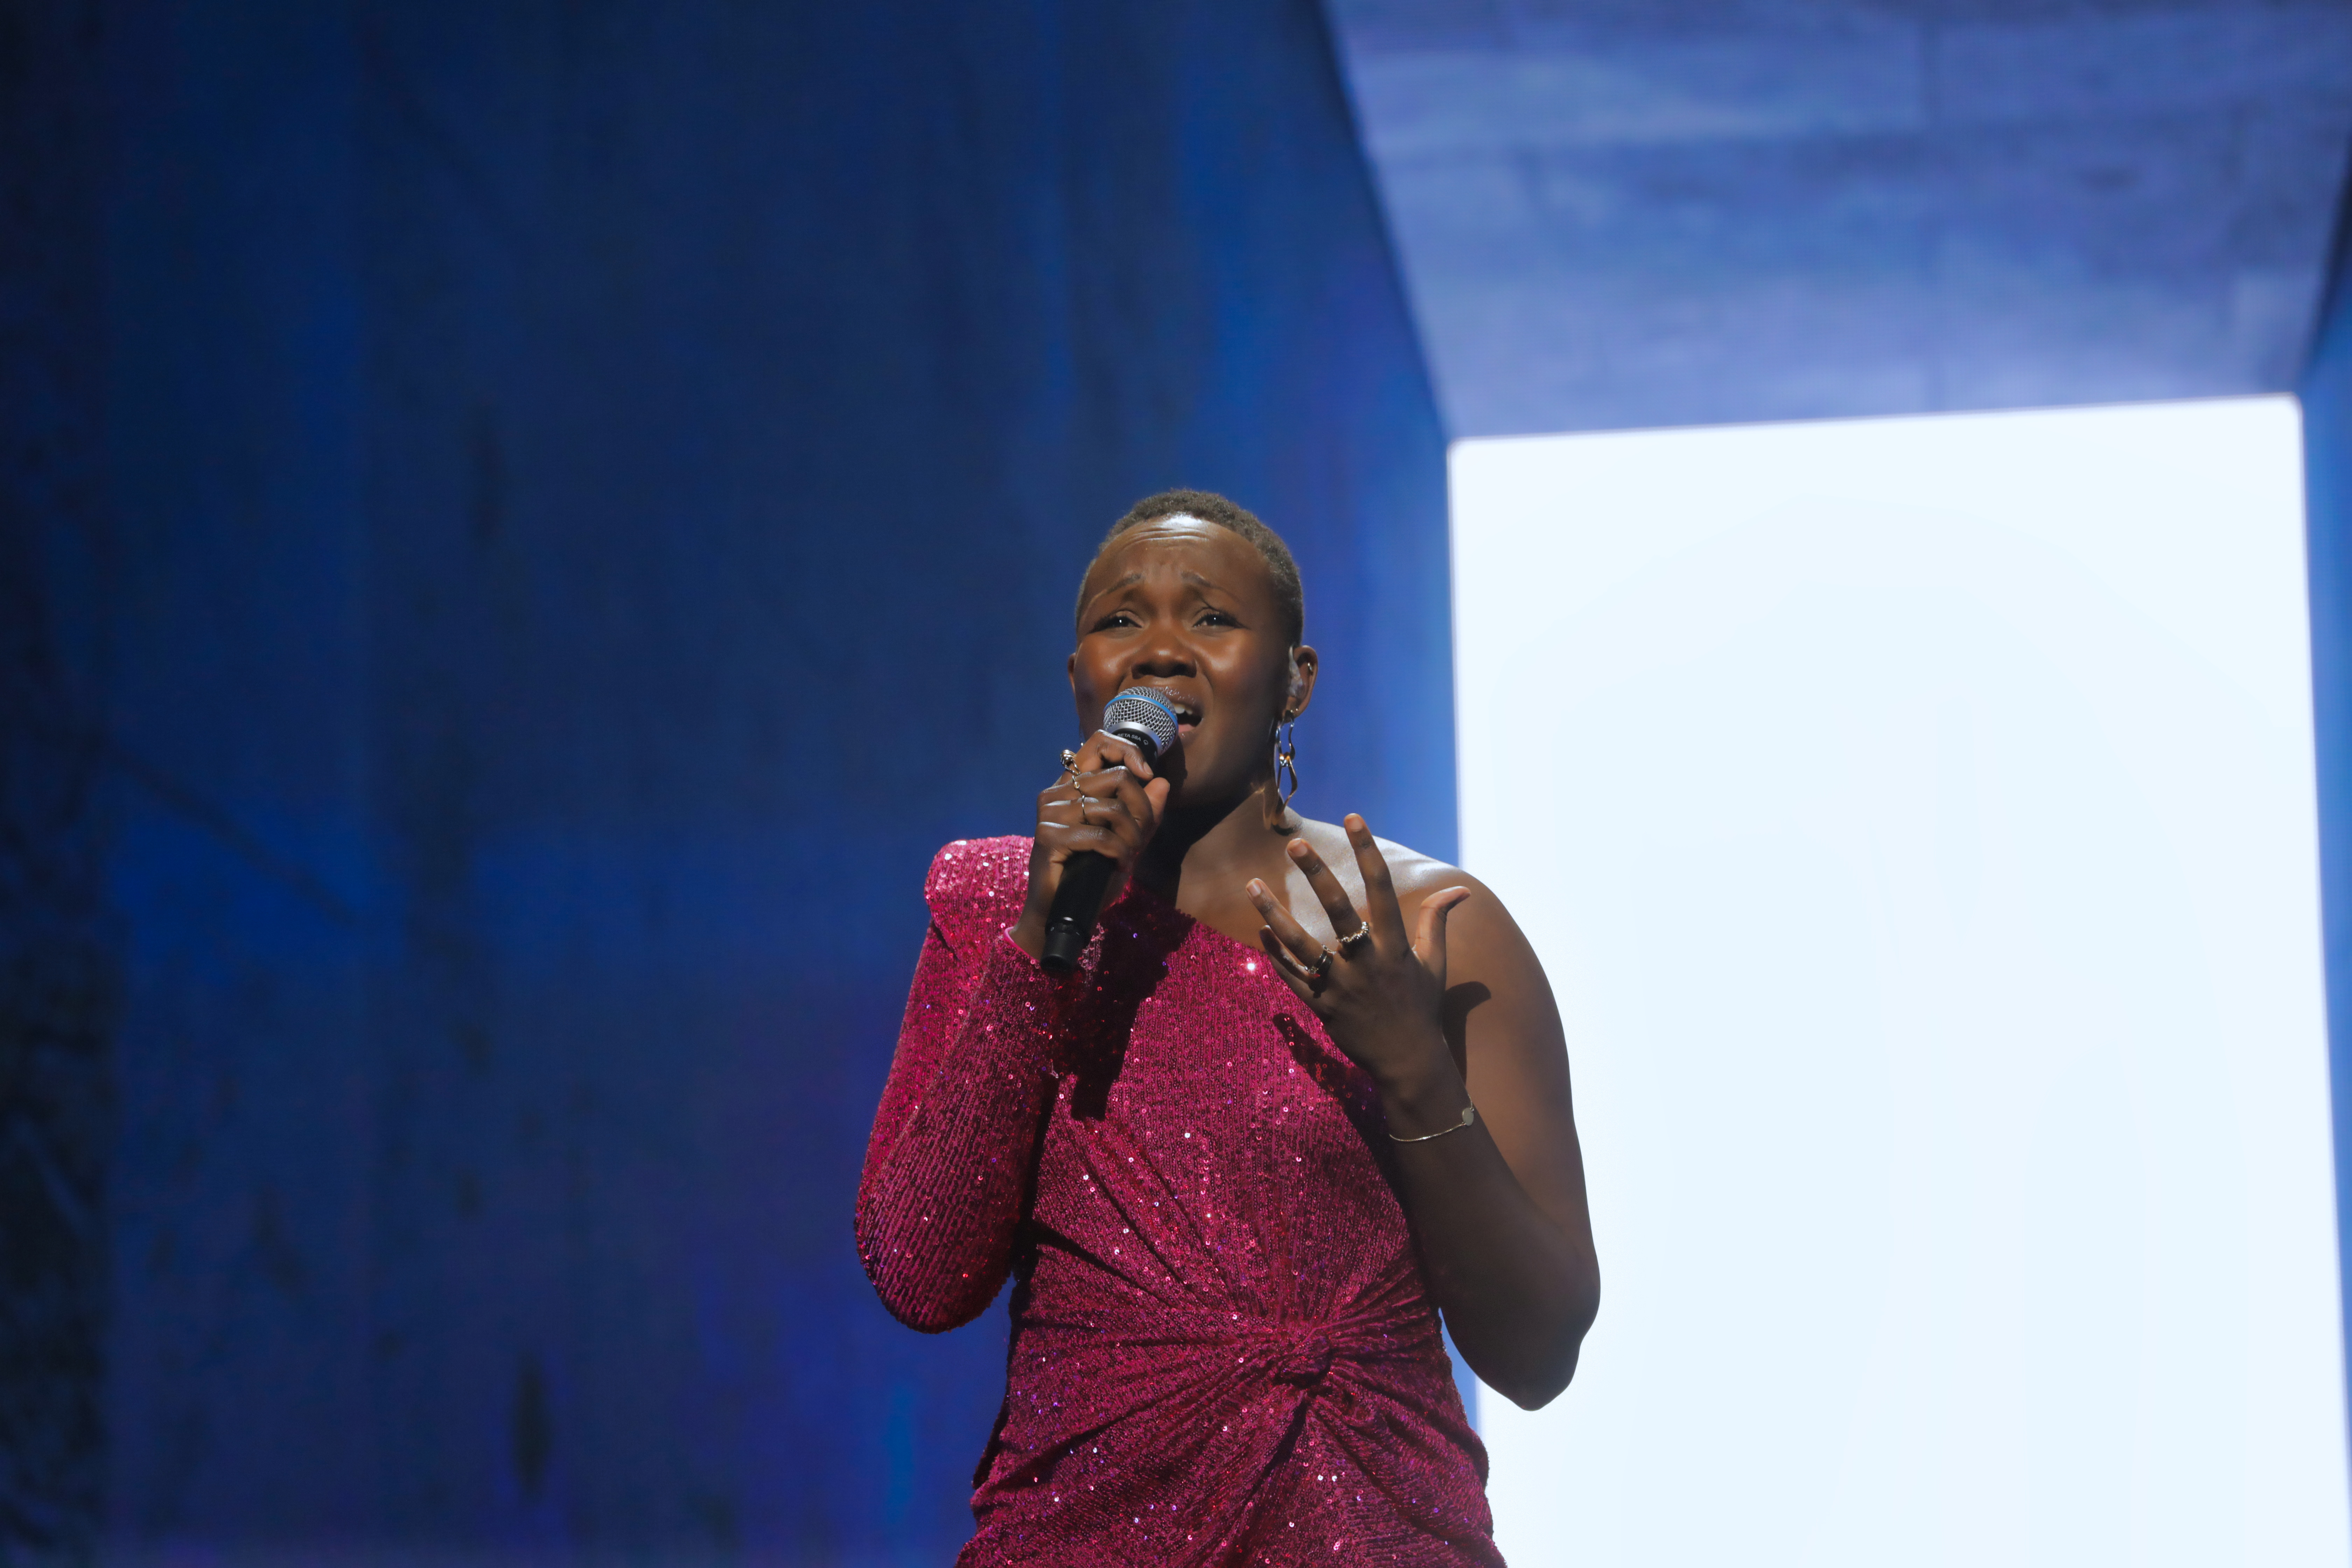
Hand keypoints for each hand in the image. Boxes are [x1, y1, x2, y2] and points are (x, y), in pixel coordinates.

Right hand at [1010, 730, 1171, 956]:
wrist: (1063, 912)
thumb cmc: (1091, 875)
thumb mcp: (1128, 840)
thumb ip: (1145, 812)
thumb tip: (1162, 782)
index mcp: (1072, 786)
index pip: (1098, 743)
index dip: (1128, 751)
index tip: (1147, 773)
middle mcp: (1057, 792)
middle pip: (1118, 776)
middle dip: (1141, 810)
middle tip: (1139, 837)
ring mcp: (1050, 813)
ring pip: (1113, 807)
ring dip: (1132, 836)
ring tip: (1128, 855)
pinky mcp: (1049, 836)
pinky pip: (1100, 835)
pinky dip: (1118, 853)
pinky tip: (1117, 864)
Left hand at [1247, 814, 1472, 1099]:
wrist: (1407, 1061)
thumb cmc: (1421, 1007)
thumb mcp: (1434, 964)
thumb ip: (1436, 922)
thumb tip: (1459, 890)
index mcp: (1395, 947)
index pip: (1381, 888)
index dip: (1368, 850)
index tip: (1354, 816)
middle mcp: (1367, 962)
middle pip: (1338, 911)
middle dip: (1316, 874)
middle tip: (1294, 844)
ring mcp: (1341, 985)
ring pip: (1302, 945)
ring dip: (1274, 914)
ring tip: (1252, 886)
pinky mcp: (1322, 1006)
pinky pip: (1292, 977)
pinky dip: (1274, 955)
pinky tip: (1260, 930)